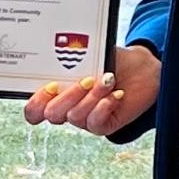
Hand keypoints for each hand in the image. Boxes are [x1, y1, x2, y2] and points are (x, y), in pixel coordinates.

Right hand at [23, 44, 159, 135]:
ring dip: (92, 96)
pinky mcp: (104, 126)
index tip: (52, 85)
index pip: (34, 109)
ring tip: (107, 79)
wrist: (143, 70)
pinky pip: (95, 123)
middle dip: (67, 96)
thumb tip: (61, 53)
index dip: (36, 102)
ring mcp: (85, 119)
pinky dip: (105, 106)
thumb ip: (73, 59)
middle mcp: (68, 108)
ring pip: (75, 117)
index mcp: (58, 92)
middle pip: (51, 114)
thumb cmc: (112, 61)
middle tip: (85, 79)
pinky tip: (116, 94)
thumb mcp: (90, 56)